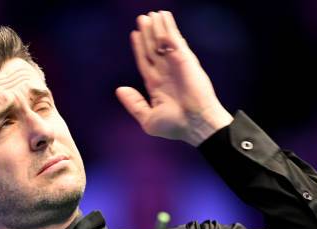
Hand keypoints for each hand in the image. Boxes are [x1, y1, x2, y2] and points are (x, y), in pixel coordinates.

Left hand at [116, 11, 233, 145]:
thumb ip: (133, 104)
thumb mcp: (148, 119)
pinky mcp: (185, 60)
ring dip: (158, 27)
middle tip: (142, 18)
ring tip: (152, 14)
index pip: (145, 61)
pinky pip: (174, 41)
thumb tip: (120, 90)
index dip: (139, 48)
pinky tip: (163, 18)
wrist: (196, 125)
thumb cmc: (175, 126)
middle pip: (153, 48)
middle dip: (147, 34)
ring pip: (163, 41)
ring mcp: (176, 65)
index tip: (134, 34)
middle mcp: (166, 73)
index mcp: (156, 85)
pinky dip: (169, 28)